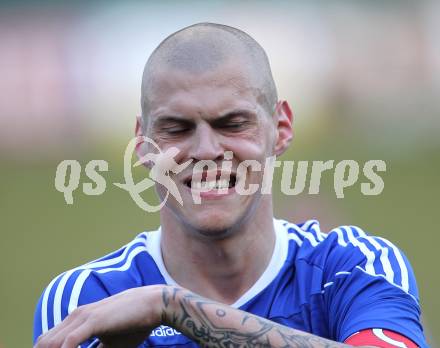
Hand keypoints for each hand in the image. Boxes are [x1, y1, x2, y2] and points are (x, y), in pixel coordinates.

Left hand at [34, 285, 165, 347]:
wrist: (153, 304)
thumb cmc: (135, 324)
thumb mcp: (110, 343)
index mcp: (77, 319)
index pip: (47, 340)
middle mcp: (76, 316)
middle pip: (44, 343)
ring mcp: (83, 317)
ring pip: (51, 343)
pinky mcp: (93, 321)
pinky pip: (68, 343)